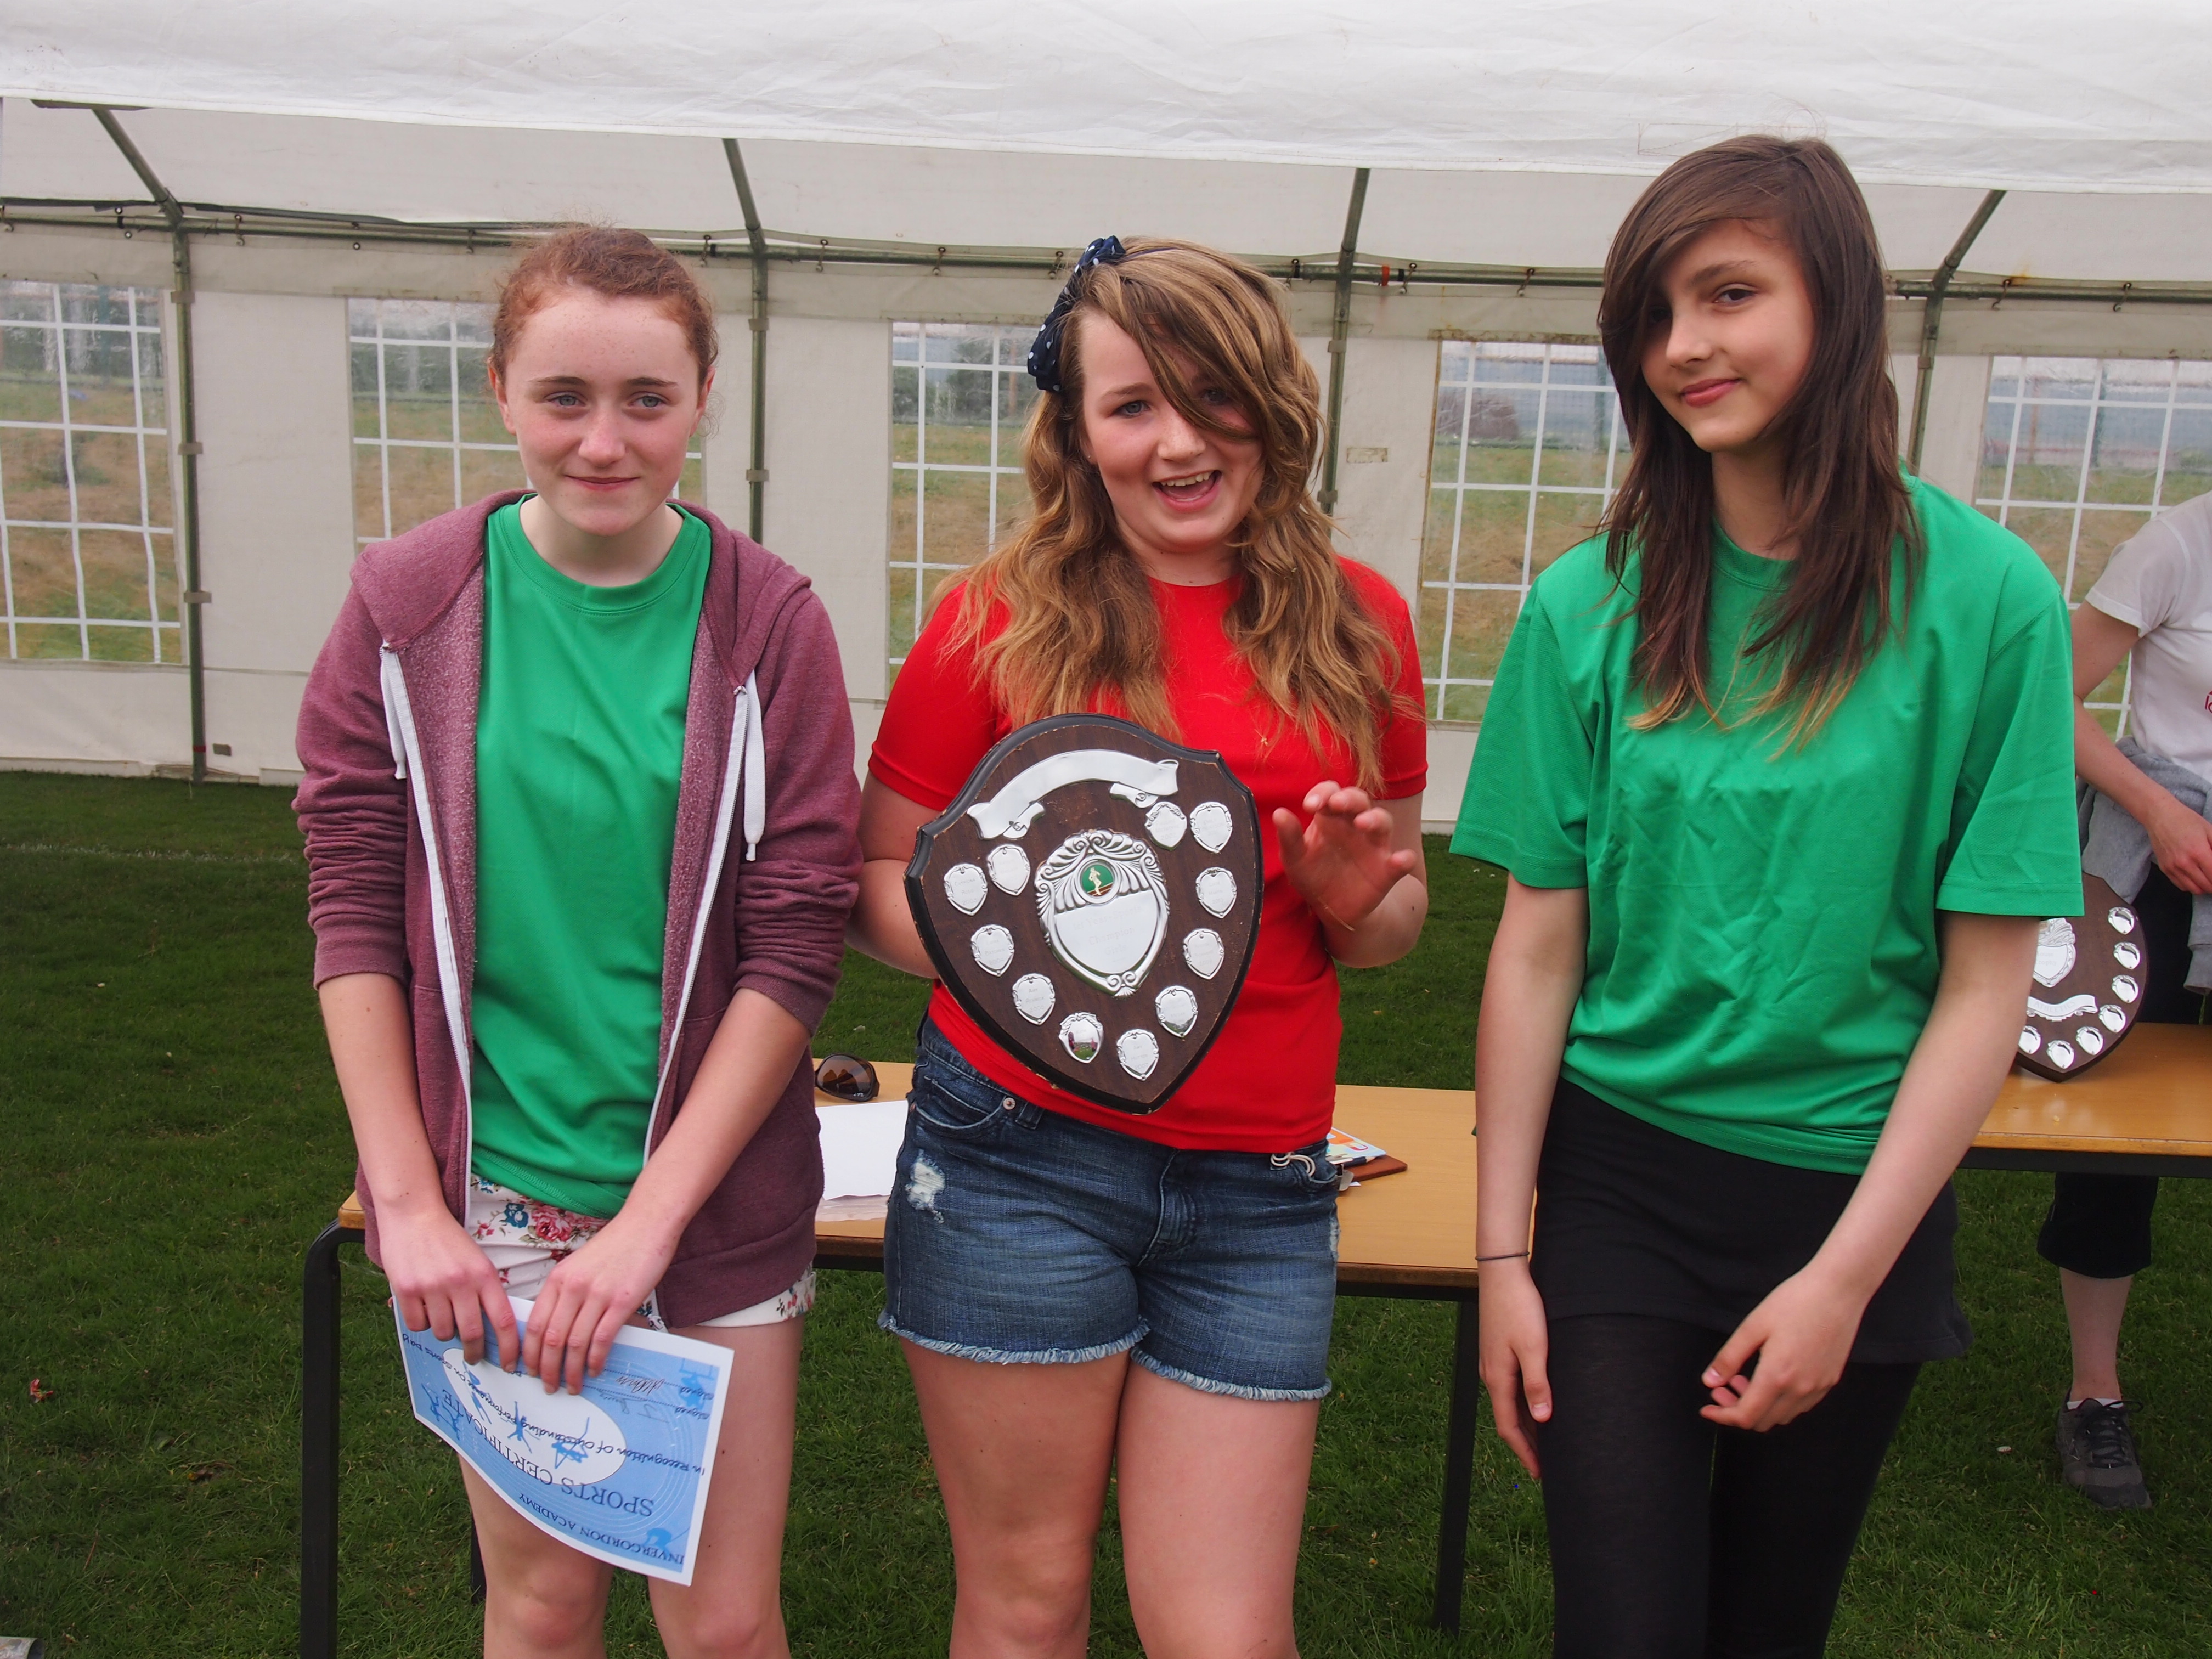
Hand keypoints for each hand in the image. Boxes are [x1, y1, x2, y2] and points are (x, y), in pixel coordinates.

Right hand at [379, 1201, 518, 1370]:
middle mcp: (460, 1282)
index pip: (503, 1319)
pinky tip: (423, 1305)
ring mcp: (432, 1287)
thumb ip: (484, 1290)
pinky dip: (421, 1322)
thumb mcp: (477, 1260)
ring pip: (442, 1331)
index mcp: (484, 1274)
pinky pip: (417, 1324)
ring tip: (443, 1315)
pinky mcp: (407, 1290)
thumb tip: (492, 1329)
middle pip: (472, 1333)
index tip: (511, 1364)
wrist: (414, 1215)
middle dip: (474, 1351)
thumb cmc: (449, 1240)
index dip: (510, 1347)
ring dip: (444, 1331)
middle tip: (474, 1356)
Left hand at [520, 1211, 680, 1393]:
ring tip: (572, 1385)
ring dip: (571, 1371)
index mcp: (558, 1279)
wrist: (647, 1224)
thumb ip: (566, 1293)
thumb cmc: (616, 1245)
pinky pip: (602, 1339)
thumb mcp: (579, 1266)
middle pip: (551, 1339)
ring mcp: (598, 1295)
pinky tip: (594, 1369)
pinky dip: (595, 1360)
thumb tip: (557, 1328)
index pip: (534, 1324)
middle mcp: (573, 1287)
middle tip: (549, 1386)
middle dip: (547, 1369)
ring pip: (575, 1344)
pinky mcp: (622, 1302)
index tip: (529, 1369)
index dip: (529, 1353)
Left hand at [1273, 780, 1417, 932]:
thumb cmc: (1313, 875)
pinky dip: (1404, 859)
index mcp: (1331, 818)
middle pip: (1359, 800)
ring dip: (1375, 819)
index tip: (1310, 805)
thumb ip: (1289, 837)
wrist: (1332, 909)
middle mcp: (1354, 826)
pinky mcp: (1387, 870)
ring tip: (1362, 823)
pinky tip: (1401, 860)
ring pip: (1382, 822)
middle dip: (1349, 798)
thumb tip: (1279, 813)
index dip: (1323, 793)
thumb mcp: (1295, 858)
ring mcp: (1374, 846)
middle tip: (1336, 803)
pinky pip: (1401, 861)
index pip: (1331, 793)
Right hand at [1477, 1262, 1550, 1476]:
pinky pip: (1509, 1387)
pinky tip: (1536, 1403)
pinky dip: (1522, 1403)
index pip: (1509, 1427)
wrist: (1502, 1273)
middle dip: (1525, 1443)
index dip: (1525, 1452)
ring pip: (1509, 1403)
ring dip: (1525, 1424)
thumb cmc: (1519, 1307)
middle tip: (1545, 1465)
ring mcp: (1492, 1362)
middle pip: (1507, 1418)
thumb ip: (1537, 1383)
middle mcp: (1490, 1374)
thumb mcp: (1534, 1347)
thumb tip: (1542, 1419)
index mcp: (1498, 1378)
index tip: (1540, 1473)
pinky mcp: (1498, 1350)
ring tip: (1544, 1441)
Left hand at [1700, 1267, 1866, 1431]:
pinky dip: (1780, 1402)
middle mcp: (1800, 1389)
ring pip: (1783, 1415)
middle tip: (1721, 1388)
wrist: (1838, 1291)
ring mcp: (1818, 1387)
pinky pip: (1801, 1405)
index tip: (1707, 1409)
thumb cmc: (1795, 1302)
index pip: (1746, 1416)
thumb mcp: (1753, 1326)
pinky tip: (1770, 1378)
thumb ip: (1729, 1358)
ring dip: (1759, 1406)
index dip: (1722, 1416)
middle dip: (1737, 1410)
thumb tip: (1710, 1381)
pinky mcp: (1830, 1380)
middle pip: (1763, 1421)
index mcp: (1777, 1376)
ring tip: (1743, 1379)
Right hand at [2147, 792, 2211, 894]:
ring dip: (2204, 887)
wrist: (2159, 815)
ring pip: (2194, 889)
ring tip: (2208, 878)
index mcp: (2198, 852)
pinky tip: (2195, 876)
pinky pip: (2181, 885)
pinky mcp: (2165, 868)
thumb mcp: (2210, 830)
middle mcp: (2184, 863)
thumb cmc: (2185, 820)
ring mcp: (2173, 867)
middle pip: (2207, 886)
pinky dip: (2191, 885)